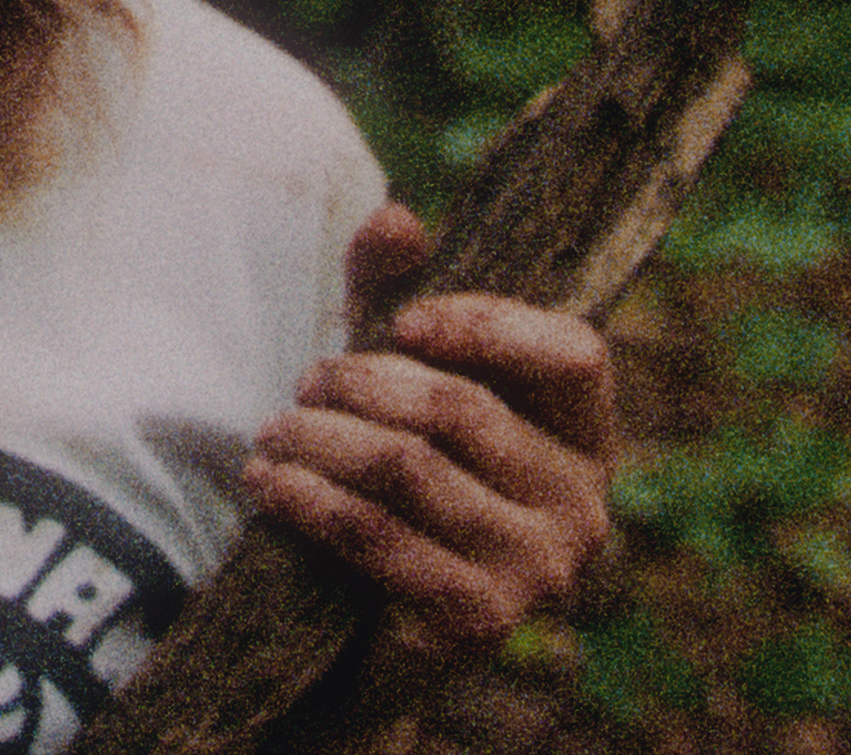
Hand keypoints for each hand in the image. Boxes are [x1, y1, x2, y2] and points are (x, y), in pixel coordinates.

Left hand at [242, 202, 618, 659]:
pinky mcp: (479, 621)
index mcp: (583, 437)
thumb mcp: (395, 380)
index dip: (489, 324)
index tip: (402, 321)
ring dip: (319, 439)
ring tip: (272, 431)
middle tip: (302, 385)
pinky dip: (308, 500)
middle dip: (361, 384)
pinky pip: (377, 535)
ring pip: (408, 467)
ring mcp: (539, 570)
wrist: (372, 631)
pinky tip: (267, 482)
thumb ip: (395, 295)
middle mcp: (581, 506)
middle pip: (462, 407)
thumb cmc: (399, 483)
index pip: (575, 354)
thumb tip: (396, 218)